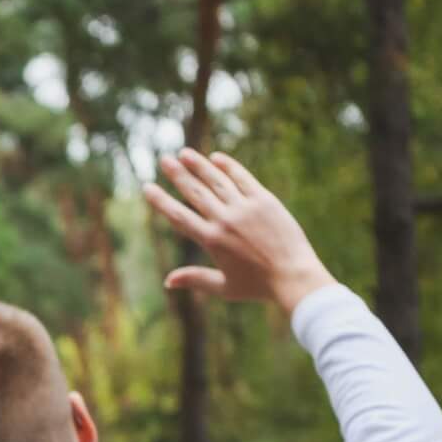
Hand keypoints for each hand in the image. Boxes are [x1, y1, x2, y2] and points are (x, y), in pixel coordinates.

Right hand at [143, 150, 337, 314]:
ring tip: (184, 153)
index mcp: (211, 240)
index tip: (148, 187)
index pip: (178, 216)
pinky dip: (229, 167)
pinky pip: (243, 179)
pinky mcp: (265, 201)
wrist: (294, 277)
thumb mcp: (223, 287)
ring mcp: (245, 208)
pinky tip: (216, 157)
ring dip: (199, 165)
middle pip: (195, 192)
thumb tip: (167, 281)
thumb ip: (195, 279)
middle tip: (164, 160)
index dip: (161, 201)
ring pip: (217, 181)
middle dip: (178, 175)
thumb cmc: (258, 286)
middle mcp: (225, 220)